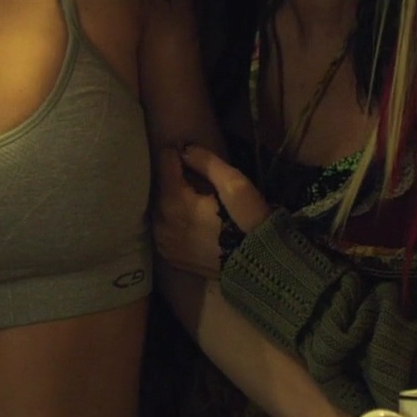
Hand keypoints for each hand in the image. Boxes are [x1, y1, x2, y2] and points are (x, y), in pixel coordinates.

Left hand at [152, 144, 271, 278]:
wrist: (256, 267)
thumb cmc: (247, 221)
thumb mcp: (235, 184)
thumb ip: (206, 162)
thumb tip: (184, 149)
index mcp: (173, 201)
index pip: (164, 163)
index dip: (178, 153)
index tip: (190, 153)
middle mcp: (160, 221)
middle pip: (160, 186)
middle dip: (175, 178)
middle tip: (197, 178)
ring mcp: (162, 241)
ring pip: (160, 207)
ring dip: (173, 198)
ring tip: (196, 198)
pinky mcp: (168, 255)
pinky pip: (163, 227)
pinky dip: (173, 218)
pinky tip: (191, 218)